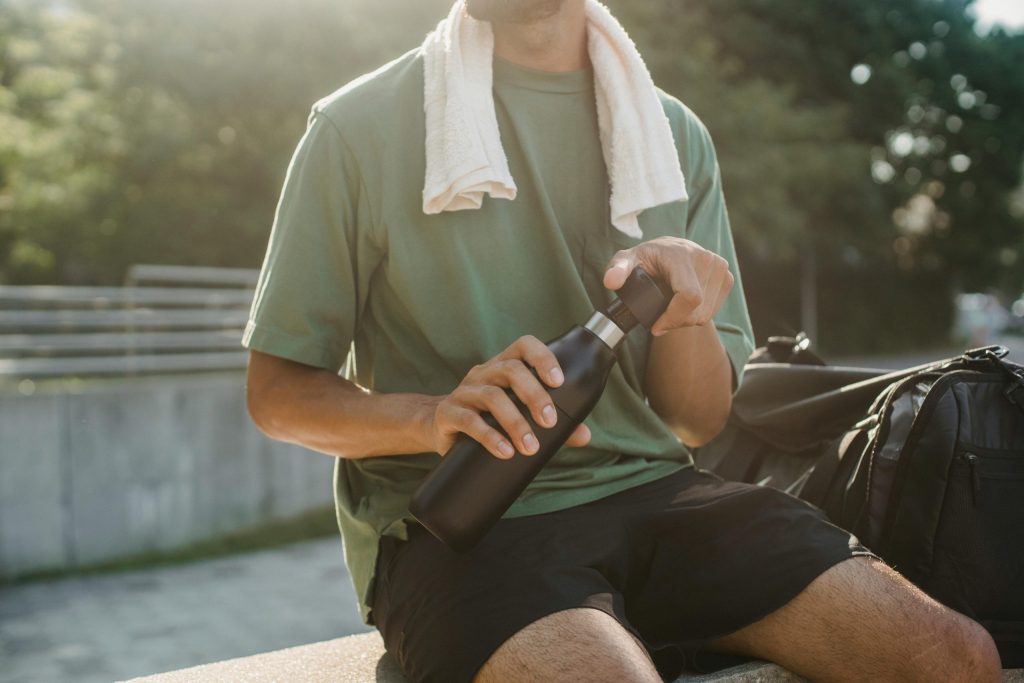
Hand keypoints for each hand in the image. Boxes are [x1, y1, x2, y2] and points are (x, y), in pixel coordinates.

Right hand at [427, 336, 591, 458]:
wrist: (442, 428)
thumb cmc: (488, 418)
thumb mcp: (519, 415)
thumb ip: (553, 424)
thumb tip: (583, 435)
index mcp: (503, 366)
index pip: (524, 346)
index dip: (543, 358)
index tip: (559, 382)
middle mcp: (483, 373)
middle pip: (510, 370)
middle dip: (534, 395)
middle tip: (550, 423)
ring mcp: (464, 391)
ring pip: (492, 396)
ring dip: (515, 422)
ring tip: (530, 447)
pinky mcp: (448, 413)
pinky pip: (469, 421)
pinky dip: (490, 437)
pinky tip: (505, 451)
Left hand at [603, 236, 733, 336]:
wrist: (669, 249)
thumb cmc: (646, 258)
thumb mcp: (626, 260)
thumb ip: (617, 269)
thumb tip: (611, 281)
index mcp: (681, 255)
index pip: (689, 296)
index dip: (673, 318)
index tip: (656, 327)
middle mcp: (705, 258)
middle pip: (696, 310)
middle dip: (675, 322)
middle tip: (659, 319)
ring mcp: (719, 267)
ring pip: (706, 314)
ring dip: (686, 320)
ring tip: (670, 310)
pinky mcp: (726, 276)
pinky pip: (714, 310)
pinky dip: (698, 315)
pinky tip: (684, 306)